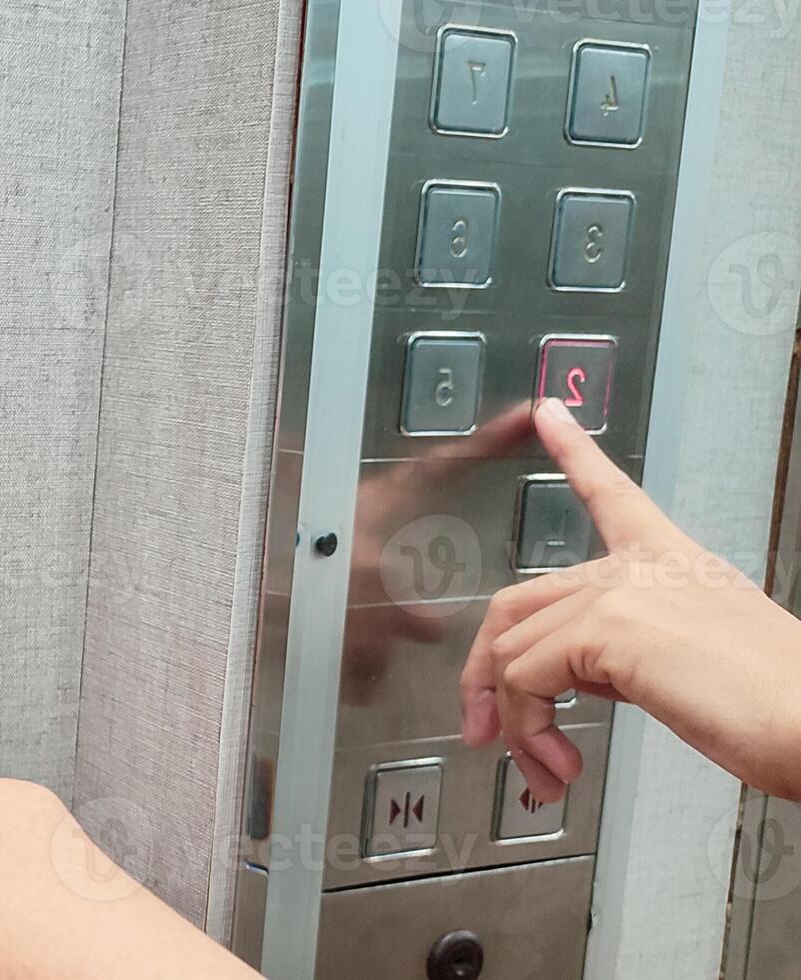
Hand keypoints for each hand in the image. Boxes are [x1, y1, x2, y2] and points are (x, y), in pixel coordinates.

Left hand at [461, 399, 800, 801]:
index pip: (612, 495)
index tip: (547, 414)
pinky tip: (559, 765)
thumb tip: (582, 677)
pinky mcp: (607, 629)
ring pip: (512, 651)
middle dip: (486, 674)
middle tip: (486, 729)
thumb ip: (630, 651)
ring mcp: (621, 592)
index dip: (575, 451)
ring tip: (544, 769)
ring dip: (515, 723)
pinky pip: (523, 679)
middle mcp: (643, 567)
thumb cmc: (777, 709)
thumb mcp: (692, 664)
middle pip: (518, 603)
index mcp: (674, 563)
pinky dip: (527, 730)